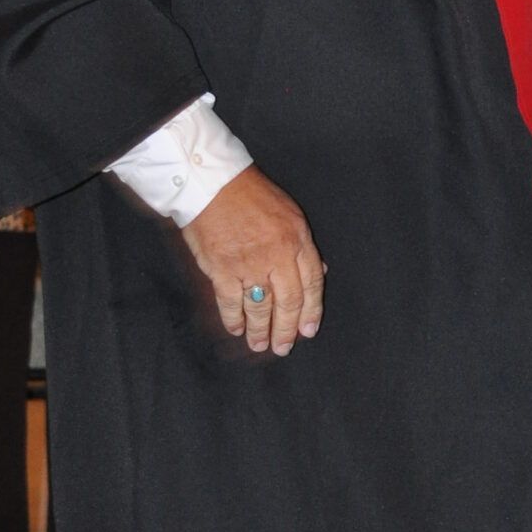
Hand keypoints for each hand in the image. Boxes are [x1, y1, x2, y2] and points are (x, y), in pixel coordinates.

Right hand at [179, 166, 324, 355]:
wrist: (213, 184)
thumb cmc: (251, 195)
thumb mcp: (290, 213)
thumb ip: (303, 245)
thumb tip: (318, 271)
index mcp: (298, 240)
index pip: (312, 284)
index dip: (311, 312)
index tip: (308, 331)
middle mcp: (278, 256)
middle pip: (289, 302)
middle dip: (287, 330)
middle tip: (283, 347)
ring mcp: (250, 265)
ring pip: (261, 308)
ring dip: (260, 331)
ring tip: (259, 345)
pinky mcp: (223, 270)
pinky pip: (231, 303)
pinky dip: (234, 320)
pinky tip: (236, 329)